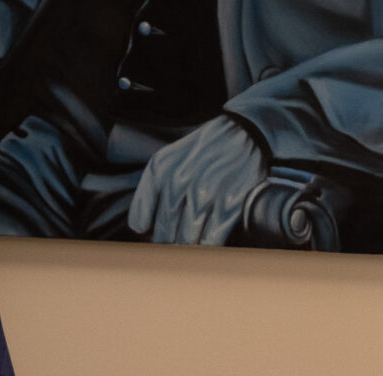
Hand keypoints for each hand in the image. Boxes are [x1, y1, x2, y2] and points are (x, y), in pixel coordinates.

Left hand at [127, 115, 267, 244]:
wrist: (244, 134)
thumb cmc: (204, 150)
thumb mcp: (169, 159)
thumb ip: (152, 190)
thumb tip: (145, 230)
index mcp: (159, 170)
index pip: (139, 221)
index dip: (147, 233)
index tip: (153, 234)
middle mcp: (178, 182)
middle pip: (163, 236)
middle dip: (168, 243)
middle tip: (175, 243)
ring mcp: (204, 195)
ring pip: (186, 242)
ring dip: (188, 248)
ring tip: (192, 243)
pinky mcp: (229, 206)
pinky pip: (210, 242)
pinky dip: (208, 247)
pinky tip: (208, 241)